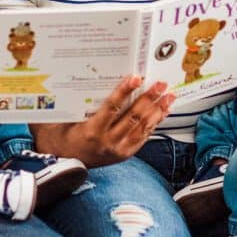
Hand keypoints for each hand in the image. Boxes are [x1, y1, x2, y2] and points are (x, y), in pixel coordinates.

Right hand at [32, 76, 173, 167]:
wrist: (69, 159)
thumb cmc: (69, 133)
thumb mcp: (73, 117)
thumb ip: (89, 102)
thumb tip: (104, 80)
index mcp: (92, 130)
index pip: (112, 107)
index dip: (125, 91)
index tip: (135, 78)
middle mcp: (108, 141)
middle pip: (133, 116)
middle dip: (149, 98)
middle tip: (159, 84)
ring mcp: (119, 149)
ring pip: (142, 127)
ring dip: (157, 110)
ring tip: (168, 96)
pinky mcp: (126, 154)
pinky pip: (144, 136)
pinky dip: (155, 122)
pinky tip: (162, 111)